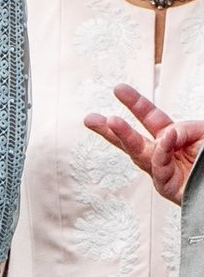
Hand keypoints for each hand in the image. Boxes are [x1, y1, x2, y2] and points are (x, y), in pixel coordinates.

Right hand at [87, 84, 203, 203]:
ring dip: (123, 136)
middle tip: (91, 119)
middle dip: (109, 128)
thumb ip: (184, 129)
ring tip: (110, 121)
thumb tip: (165, 134)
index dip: (135, 103)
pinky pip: (160, 167)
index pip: (150, 118)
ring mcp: (163, 171)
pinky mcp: (168, 187)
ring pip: (137, 154)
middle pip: (131, 140)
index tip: (118, 89)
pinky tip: (165, 138)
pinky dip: (162, 151)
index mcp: (173, 139)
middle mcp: (163, 154)